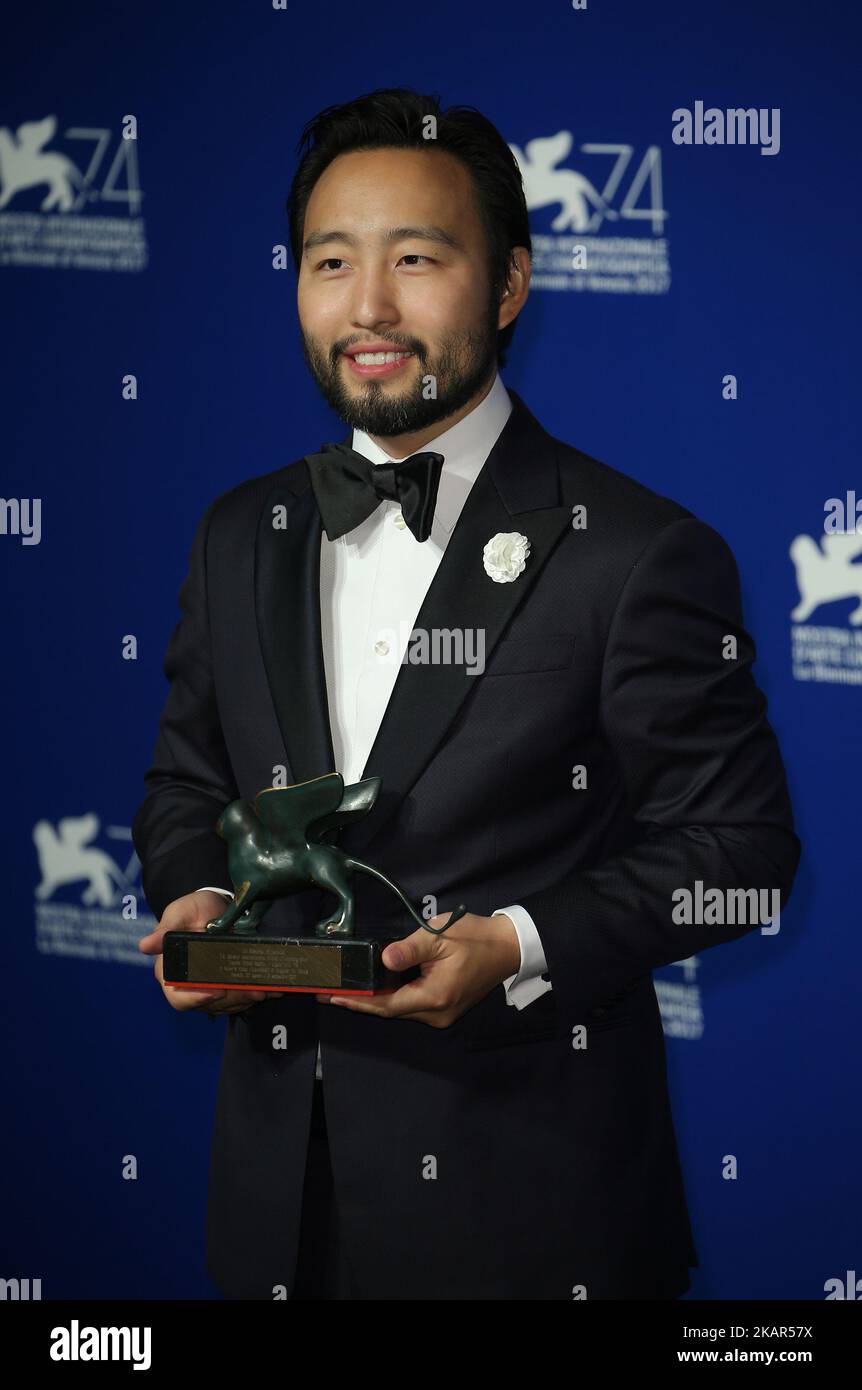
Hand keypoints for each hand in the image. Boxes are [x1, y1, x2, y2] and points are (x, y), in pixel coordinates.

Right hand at [137, 890, 267, 1015]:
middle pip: (210, 1005)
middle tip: (254, 990)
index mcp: (170, 973)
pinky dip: (258, 993)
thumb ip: (166, 930)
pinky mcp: (229, 986)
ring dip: (249, 998)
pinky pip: (242, 997)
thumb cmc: (192, 910)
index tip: (216, 991)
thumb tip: (144, 946)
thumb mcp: (178, 913)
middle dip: (234, 999)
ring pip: (229, 1004)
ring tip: (268, 989)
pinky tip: (274, 988)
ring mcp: (210, 989)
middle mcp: (190, 986)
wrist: (215, 907)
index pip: (178, 998)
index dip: (196, 999)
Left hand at [315, 912, 520, 1027]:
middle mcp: (436, 1013)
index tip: (331, 996)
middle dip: (360, 1000)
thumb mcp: (440, 936)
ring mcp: (442, 1013)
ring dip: (375, 999)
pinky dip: (391, 996)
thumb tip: (383, 958)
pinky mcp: (445, 1007)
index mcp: (434, 997)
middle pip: (390, 1010)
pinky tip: (375, 985)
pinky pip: (412, 1004)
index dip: (357, 1001)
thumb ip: (409, 949)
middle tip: (329, 990)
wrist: (509, 947)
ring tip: (346, 987)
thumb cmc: (475, 938)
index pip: (386, 1005)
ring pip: (400, 1008)